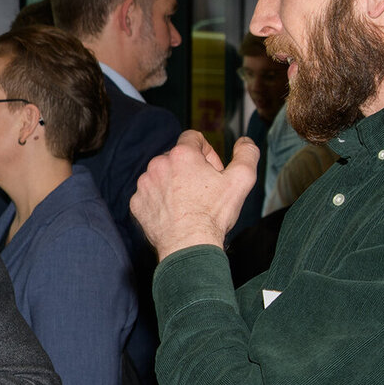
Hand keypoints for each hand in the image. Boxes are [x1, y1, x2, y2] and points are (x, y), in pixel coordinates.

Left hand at [131, 131, 258, 258]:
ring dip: (174, 184)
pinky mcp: (137, 203)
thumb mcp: (241, 180)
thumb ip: (247, 154)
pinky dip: (161, 200)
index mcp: (181, 155)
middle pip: (177, 158)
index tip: (213, 171)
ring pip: (162, 176)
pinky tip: (175, 213)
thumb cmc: (214, 214)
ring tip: (189, 204)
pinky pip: (150, 194)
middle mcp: (157, 164)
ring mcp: (144, 184)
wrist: (188, 246)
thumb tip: (245, 141)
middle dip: (191, 169)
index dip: (207, 152)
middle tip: (205, 191)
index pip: (193, 138)